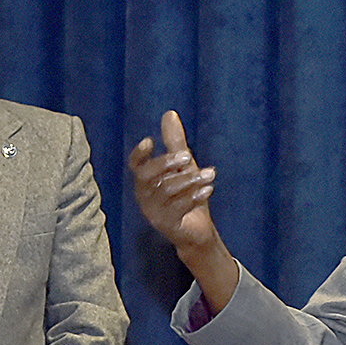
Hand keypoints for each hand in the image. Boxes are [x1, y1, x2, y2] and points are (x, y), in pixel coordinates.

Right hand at [130, 111, 220, 254]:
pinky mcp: (166, 225)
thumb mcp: (183, 166)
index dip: (139, 154)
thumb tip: (169, 113)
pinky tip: (208, 190)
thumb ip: (175, 143)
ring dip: (189, 180)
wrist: (197, 230)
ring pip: (166, 191)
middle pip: (147, 176)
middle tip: (187, 156)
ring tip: (210, 174)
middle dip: (166, 164)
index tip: (149, 140)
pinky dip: (194, 196)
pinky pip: (178, 208)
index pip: (135, 165)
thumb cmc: (187, 195)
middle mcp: (144, 195)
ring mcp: (153, 212)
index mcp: (145, 180)